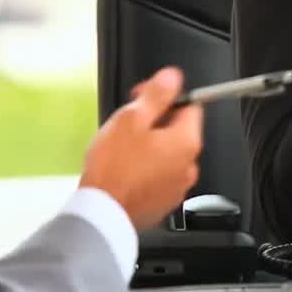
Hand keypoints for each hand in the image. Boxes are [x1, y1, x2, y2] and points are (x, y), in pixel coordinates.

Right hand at [81, 67, 203, 230]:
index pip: (190, 105)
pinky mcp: (163, 203)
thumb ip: (156, 94)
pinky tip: (124, 170)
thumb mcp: (132, 118)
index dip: (164, 97)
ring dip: (149, 146)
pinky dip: (146, 170)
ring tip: (122, 150)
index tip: (142, 99)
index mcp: (186, 141)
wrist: (101, 214)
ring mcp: (177, 187)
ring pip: (167, 154)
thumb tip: (172, 77)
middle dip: (154, 122)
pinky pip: (159, 176)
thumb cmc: (114, 167)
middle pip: (177, 130)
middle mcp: (189, 165)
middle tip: (127, 126)